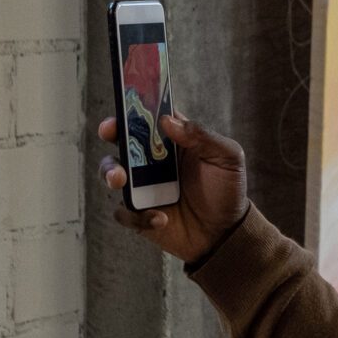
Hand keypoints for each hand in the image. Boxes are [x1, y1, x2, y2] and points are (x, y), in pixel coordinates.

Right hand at [97, 110, 249, 264]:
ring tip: (121, 180)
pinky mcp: (140, 213)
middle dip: (110, 133)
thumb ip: (202, 136)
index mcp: (172, 141)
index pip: (147, 118)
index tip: (125, 105)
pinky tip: (161, 219)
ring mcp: (142, 187)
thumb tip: (168, 121)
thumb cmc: (227, 189)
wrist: (226, 232)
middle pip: (121, 141)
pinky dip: (137, 216)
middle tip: (110, 133)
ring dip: (111, 173)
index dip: (132, 108)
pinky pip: (124, 213)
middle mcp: (152, 161)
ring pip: (112, 174)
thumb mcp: (227, 157)